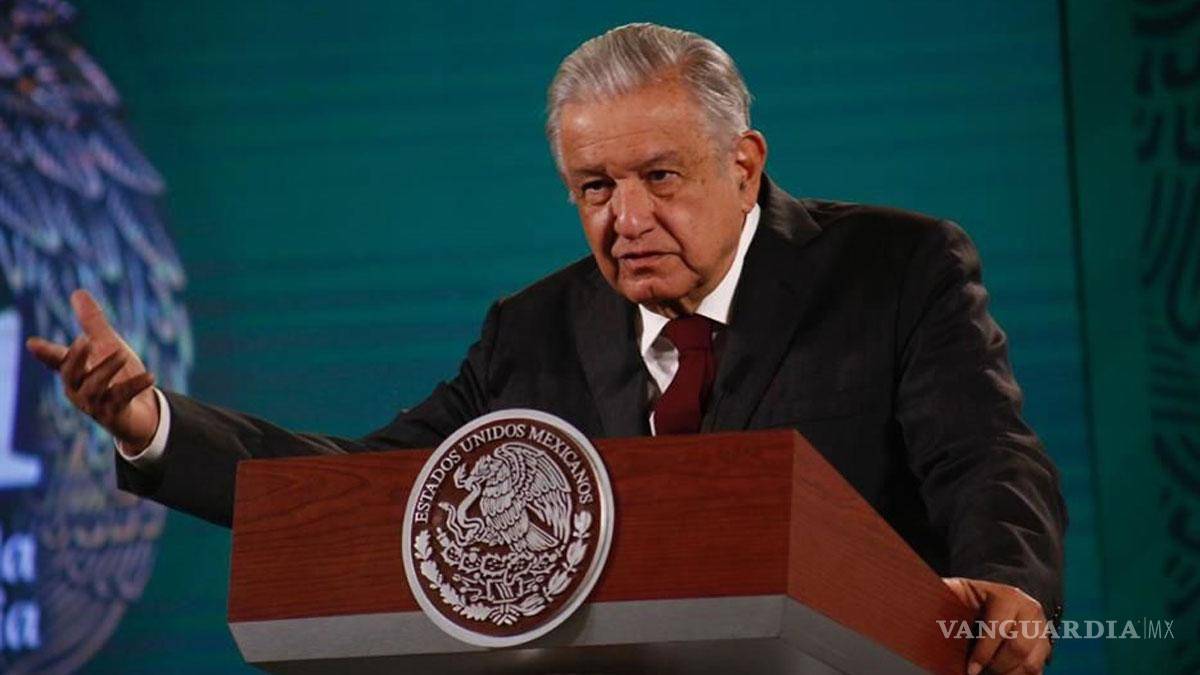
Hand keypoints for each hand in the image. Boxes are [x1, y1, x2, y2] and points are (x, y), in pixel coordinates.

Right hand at [25, 289, 158, 451]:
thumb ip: (92, 322)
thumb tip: (78, 292)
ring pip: (94, 388)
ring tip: (123, 354)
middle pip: (70, 375)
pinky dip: (135, 386)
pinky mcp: (115, 414)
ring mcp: (96, 404)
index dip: (45, 352)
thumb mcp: (107, 345)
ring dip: (106, 370)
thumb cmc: (119, 375)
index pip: (57, 360)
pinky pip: (122, 399)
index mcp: (75, 372)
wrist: (142, 410)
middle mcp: (80, 389)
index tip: (32, 343)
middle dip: (75, 358)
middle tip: (84, 339)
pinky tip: (151, 376)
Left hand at [943, 577, 1050, 674]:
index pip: (999, 628)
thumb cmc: (974, 599)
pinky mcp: (1045, 648)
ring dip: (1008, 674)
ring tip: (990, 674)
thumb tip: (919, 602)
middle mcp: (1031, 612)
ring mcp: (1042, 631)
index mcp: (1008, 597)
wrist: (1001, 599)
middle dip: (996, 667)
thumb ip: (947, 593)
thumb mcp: (960, 590)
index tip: (970, 670)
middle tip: (978, 673)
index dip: (983, 653)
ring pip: (1031, 664)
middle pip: (1018, 649)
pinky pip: (1037, 671)